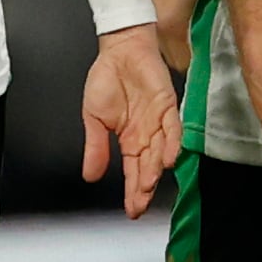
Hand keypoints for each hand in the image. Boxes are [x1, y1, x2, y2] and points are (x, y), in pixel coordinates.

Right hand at [80, 24, 183, 217]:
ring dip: (155, 170)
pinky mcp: (168, 104)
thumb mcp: (94, 119)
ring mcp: (159, 121)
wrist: (118, 50)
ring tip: (148, 187)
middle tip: (139, 206)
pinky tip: (167, 159)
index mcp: (129, 140)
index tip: (131, 211)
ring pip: (160, 151)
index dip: (132, 192)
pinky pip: (172, 127)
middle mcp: (147, 134)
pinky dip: (170, 143)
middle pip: (148, 168)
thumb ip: (95, 147)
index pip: (132, 171)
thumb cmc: (107, 79)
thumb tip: (89, 176)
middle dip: (143, 189)